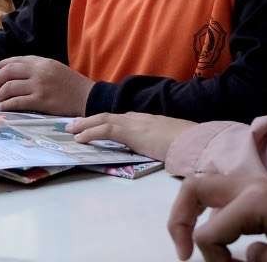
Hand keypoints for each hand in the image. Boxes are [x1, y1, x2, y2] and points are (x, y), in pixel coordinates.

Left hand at [0, 56, 93, 115]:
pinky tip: (4, 107)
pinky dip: (7, 105)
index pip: (15, 60)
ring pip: (10, 87)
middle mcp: (39, 72)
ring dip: (0, 94)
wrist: (87, 97)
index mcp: (42, 62)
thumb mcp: (54, 68)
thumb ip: (36, 67)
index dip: (1, 66)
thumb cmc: (70, 84)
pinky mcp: (41, 101)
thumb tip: (12, 69)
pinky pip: (17, 102)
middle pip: (8, 72)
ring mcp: (39, 86)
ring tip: (1, 99)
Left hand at [68, 111, 195, 160]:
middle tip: (75, 125)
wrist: (195, 141)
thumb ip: (162, 143)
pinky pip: (105, 130)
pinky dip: (90, 133)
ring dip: (85, 125)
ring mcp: (135, 123)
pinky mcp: (131, 132)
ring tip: (71, 131)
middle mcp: (139, 118)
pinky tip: (80, 139)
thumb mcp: (172, 143)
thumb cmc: (190, 145)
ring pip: (103, 120)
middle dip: (91, 121)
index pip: (122, 119)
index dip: (106, 122)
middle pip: (109, 116)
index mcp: (149, 121)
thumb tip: (160, 151)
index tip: (95, 125)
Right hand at [168, 176, 266, 261]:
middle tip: (182, 253)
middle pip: (193, 188)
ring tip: (201, 245)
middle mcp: (249, 183)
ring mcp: (257, 184)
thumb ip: (239, 261)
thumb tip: (216, 256)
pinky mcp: (263, 192)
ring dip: (196, 213)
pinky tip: (226, 239)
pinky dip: (214, 213)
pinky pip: (223, 194)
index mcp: (253, 199)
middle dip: (179, 219)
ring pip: (206, 186)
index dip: (210, 258)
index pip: (208, 231)